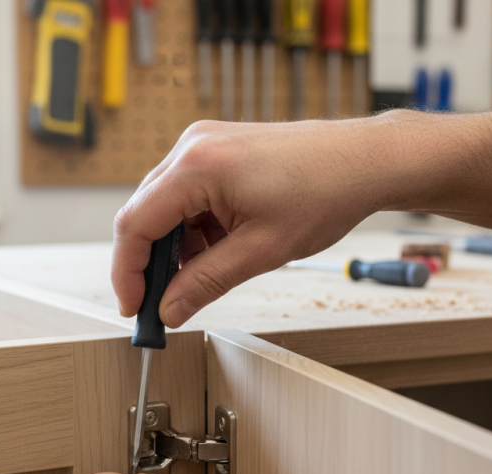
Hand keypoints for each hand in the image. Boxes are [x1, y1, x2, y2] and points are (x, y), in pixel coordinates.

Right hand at [111, 118, 401, 327]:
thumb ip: (206, 283)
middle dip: (150, 265)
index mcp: (197, 166)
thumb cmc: (324, 194)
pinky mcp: (218, 151)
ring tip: (201, 279)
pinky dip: (194, 230)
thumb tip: (170, 310)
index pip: (135, 225)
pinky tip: (216, 251)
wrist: (363, 162)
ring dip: (175, 249)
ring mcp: (204, 145)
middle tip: (163, 304)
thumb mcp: (260, 251)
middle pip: (144, 214)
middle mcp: (192, 147)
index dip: (128, 274)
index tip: (135, 308)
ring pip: (165, 208)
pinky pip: (188, 196)